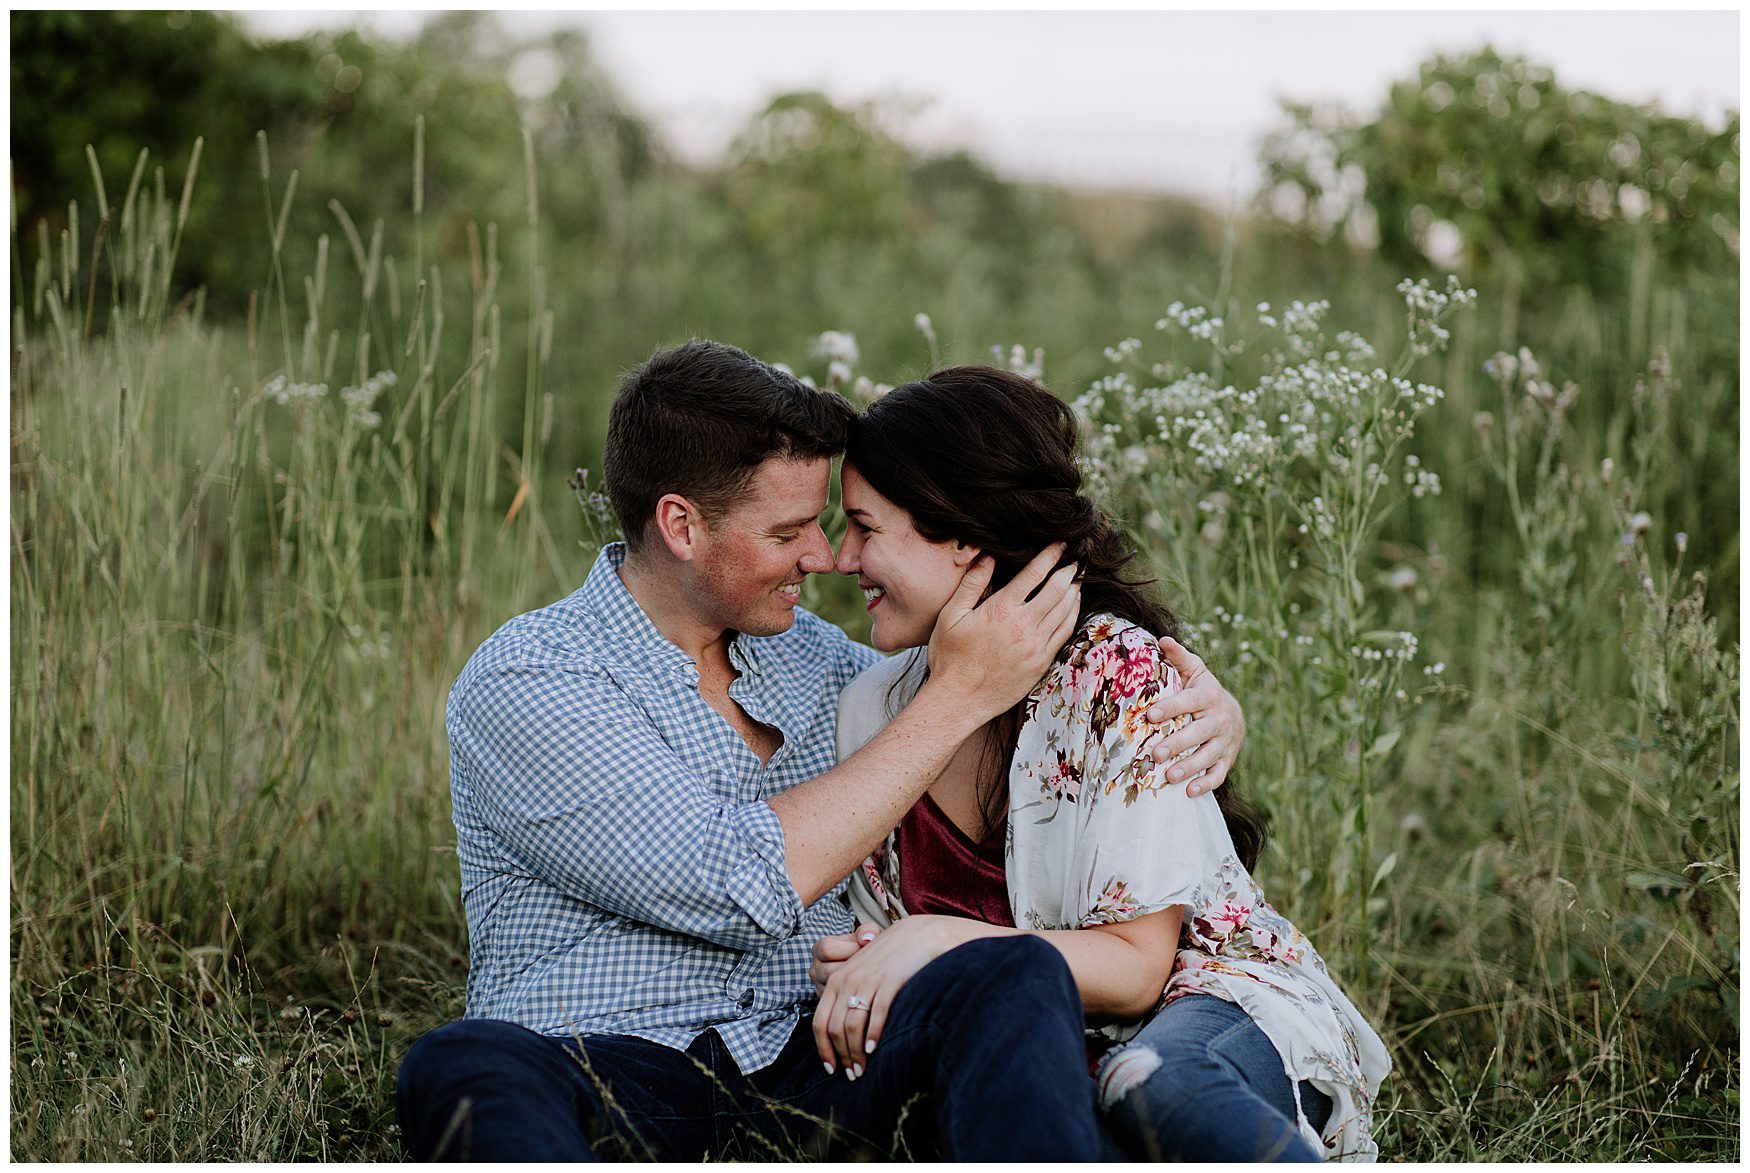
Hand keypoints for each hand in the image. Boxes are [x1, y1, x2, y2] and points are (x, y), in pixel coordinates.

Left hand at [812, 916, 981, 1077]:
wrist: (915, 936)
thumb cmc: (888, 960)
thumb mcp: (861, 974)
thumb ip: (848, 997)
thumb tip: (841, 1035)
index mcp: (836, 980)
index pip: (820, 1022)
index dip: (823, 1049)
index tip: (831, 1068)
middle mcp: (846, 981)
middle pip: (834, 1029)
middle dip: (841, 1057)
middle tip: (852, 1074)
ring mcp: (867, 981)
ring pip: (852, 1026)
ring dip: (855, 1053)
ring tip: (863, 1069)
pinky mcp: (888, 982)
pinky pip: (876, 1015)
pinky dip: (873, 1036)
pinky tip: (875, 1049)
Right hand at [926, 544, 1080, 723]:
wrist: (958, 700)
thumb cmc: (950, 657)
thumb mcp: (951, 616)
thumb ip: (972, 584)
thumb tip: (987, 556)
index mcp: (1000, 610)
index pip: (1034, 574)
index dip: (1051, 555)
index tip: (1061, 544)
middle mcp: (1023, 626)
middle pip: (1057, 590)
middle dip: (1069, 570)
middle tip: (1077, 558)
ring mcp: (1035, 646)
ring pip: (1066, 611)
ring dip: (1075, 591)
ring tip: (1078, 577)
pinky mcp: (1041, 663)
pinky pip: (1064, 633)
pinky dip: (1073, 615)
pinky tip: (1073, 606)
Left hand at [1144, 636, 1245, 796]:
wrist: (1234, 714)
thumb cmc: (1202, 691)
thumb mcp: (1194, 671)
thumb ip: (1178, 658)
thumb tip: (1162, 640)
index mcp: (1208, 696)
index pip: (1189, 701)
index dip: (1171, 707)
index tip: (1150, 714)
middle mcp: (1219, 720)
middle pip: (1199, 733)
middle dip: (1178, 743)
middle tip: (1156, 753)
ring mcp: (1225, 742)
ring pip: (1208, 756)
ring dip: (1189, 767)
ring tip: (1169, 777)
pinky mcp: (1227, 760)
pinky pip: (1218, 774)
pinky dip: (1205, 784)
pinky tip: (1188, 793)